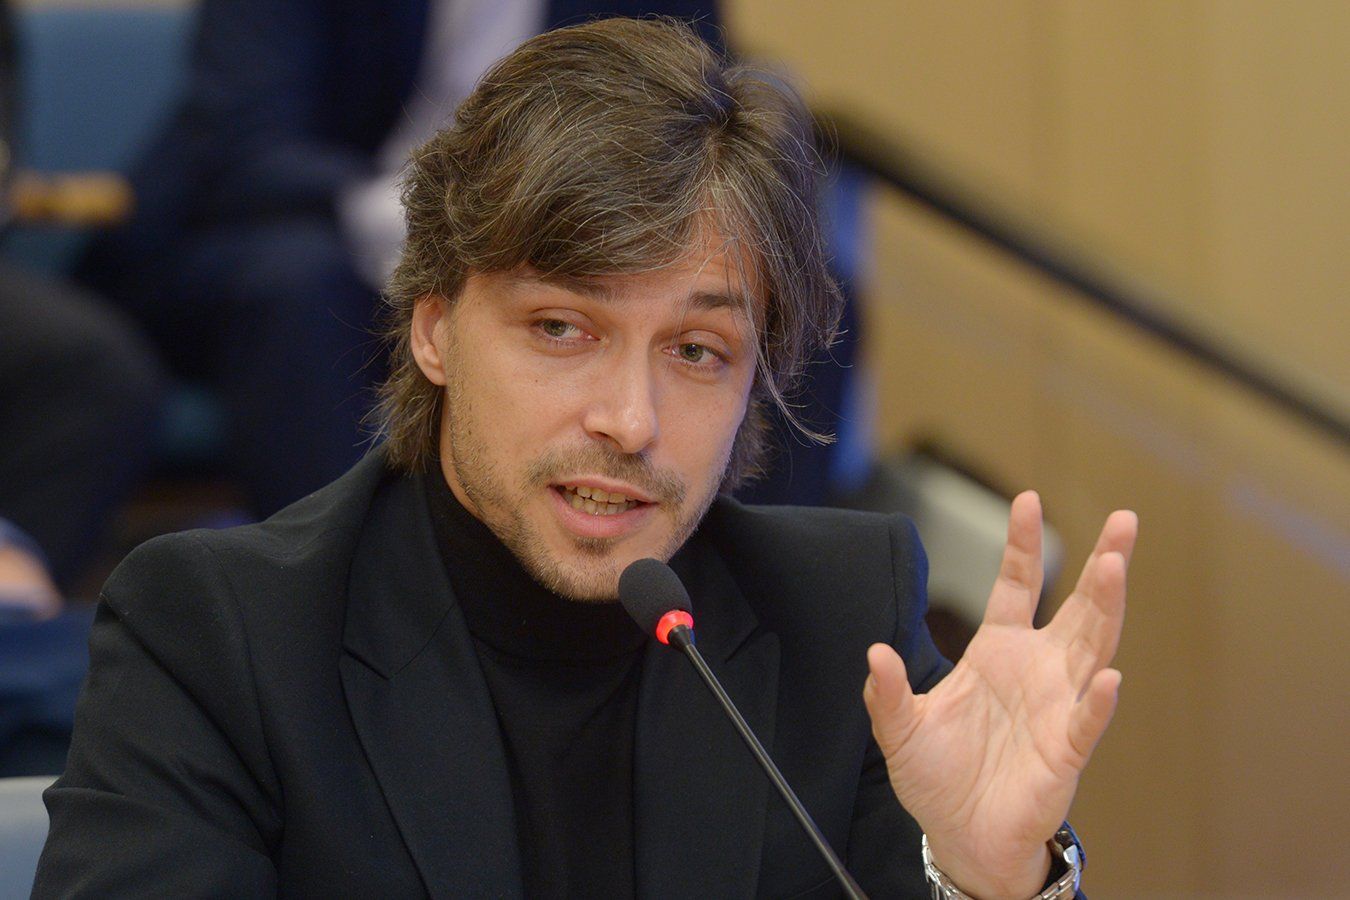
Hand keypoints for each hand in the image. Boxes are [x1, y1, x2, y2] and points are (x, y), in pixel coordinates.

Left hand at [863, 492, 1136, 897]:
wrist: (961, 836)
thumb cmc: (938, 776)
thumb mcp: (899, 729)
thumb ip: (886, 692)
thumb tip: (875, 652)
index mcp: (998, 652)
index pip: (1017, 585)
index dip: (1022, 545)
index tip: (1027, 499)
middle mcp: (1037, 670)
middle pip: (1078, 607)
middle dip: (1102, 564)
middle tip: (1123, 520)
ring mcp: (1056, 707)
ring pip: (1092, 649)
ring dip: (1105, 608)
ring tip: (1115, 566)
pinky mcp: (1064, 752)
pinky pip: (1084, 721)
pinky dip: (1096, 701)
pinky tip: (1108, 676)